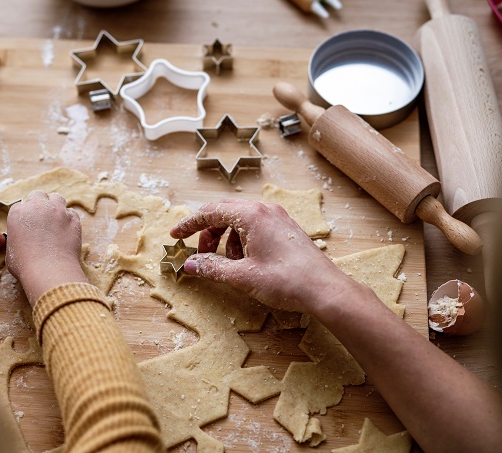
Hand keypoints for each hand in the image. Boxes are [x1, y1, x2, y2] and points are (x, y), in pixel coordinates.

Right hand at [5, 191, 87, 304]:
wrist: (49, 271)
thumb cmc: (25, 265)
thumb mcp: (10, 250)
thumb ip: (16, 238)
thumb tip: (21, 240)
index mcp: (18, 212)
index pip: (20, 206)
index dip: (24, 215)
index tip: (27, 224)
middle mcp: (38, 206)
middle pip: (38, 195)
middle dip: (39, 203)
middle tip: (41, 218)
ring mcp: (58, 211)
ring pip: (57, 198)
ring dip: (55, 206)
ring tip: (55, 220)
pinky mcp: (73, 219)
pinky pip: (71, 213)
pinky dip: (69, 219)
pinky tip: (66, 230)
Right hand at [170, 198, 344, 312]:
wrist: (326, 290)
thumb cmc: (286, 281)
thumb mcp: (242, 276)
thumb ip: (212, 268)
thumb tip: (190, 265)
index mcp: (252, 215)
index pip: (211, 211)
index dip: (190, 224)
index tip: (175, 236)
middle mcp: (265, 210)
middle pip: (225, 213)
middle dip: (209, 233)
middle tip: (200, 255)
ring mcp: (278, 219)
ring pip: (240, 221)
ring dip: (227, 240)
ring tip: (229, 265)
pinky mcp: (286, 230)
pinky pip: (256, 228)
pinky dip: (243, 242)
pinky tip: (246, 264)